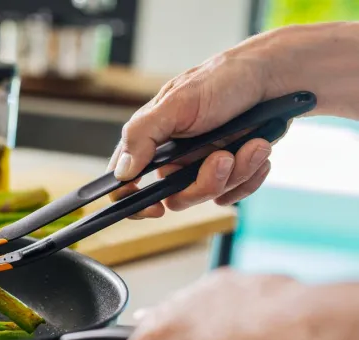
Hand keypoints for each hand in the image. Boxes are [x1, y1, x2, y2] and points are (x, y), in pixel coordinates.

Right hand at [107, 35, 277, 217]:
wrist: (273, 76)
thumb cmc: (223, 79)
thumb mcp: (177, 101)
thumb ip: (142, 134)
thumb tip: (121, 172)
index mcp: (150, 140)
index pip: (125, 182)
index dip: (132, 201)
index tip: (154, 208)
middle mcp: (172, 157)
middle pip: (173, 197)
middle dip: (205, 182)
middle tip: (224, 157)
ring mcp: (201, 166)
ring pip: (208, 195)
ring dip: (236, 173)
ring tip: (254, 144)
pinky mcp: (229, 171)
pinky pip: (234, 194)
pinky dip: (251, 176)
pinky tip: (258, 149)